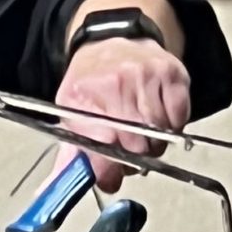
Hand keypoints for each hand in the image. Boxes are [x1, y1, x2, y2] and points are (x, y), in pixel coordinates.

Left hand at [55, 33, 192, 191]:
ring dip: (152, 145)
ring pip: (160, 137)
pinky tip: (157, 117)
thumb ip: (68, 155)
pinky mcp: (173, 75)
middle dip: (131, 159)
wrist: (115, 41)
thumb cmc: (91, 83)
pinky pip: (179, 120)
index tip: (110, 180)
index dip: (107, 171)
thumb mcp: (70, 113)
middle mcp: (115, 84)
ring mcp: (146, 78)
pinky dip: (171, 127)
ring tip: (140, 133)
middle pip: (134, 146)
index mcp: (83, 96)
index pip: (99, 145)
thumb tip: (52, 191)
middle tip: (126, 152)